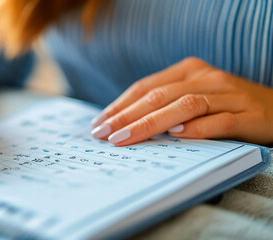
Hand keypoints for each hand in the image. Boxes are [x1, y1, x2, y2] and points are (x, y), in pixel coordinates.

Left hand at [91, 57, 272, 145]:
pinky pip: (218, 121)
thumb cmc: (227, 106)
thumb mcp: (194, 97)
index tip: (100, 123)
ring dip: (151, 123)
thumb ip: (166, 104)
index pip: (146, 87)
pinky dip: (196, 129)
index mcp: (189, 71)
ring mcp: (228, 95)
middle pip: (159, 96)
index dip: (120, 105)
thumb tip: (126, 124)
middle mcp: (206, 78)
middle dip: (127, 116)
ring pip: (184, 106)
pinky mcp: (248, 115)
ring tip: (126, 138)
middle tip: (104, 134)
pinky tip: (175, 137)